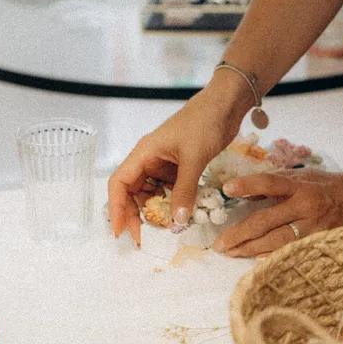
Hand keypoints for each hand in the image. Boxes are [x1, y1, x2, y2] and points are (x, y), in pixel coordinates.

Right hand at [107, 83, 243, 244]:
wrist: (226, 105)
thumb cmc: (204, 123)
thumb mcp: (194, 159)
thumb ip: (185, 191)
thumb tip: (176, 222)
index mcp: (144, 153)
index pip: (119, 183)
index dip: (116, 208)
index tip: (120, 231)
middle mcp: (149, 159)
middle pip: (133, 192)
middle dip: (136, 215)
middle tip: (145, 238)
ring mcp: (165, 164)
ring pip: (152, 193)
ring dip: (155, 211)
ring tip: (164, 230)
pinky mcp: (180, 167)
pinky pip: (170, 190)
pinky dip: (173, 203)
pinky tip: (180, 215)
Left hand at [212, 170, 342, 256]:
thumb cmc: (324, 185)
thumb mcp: (300, 176)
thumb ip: (274, 183)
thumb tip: (245, 194)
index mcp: (299, 186)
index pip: (270, 183)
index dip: (248, 185)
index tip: (227, 189)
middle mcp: (304, 206)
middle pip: (266, 221)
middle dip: (240, 233)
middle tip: (219, 243)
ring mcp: (312, 227)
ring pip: (276, 241)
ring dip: (250, 249)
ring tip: (232, 252)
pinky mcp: (318, 241)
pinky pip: (291, 252)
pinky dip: (273, 257)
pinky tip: (256, 262)